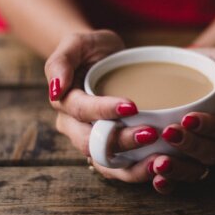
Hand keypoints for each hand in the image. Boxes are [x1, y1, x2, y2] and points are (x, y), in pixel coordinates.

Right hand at [45, 30, 158, 182]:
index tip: (132, 106)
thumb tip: (56, 89)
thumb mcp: (76, 43)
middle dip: (122, 141)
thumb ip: (61, 61)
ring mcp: (93, 140)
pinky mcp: (111, 148)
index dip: (105, 110)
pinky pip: (119, 168)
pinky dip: (137, 171)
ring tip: (158, 160)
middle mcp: (75, 127)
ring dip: (131, 166)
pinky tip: (158, 166)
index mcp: (65, 103)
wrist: (104, 60)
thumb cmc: (91, 49)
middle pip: (93, 143)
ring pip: (106, 163)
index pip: (82, 111)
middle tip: (151, 134)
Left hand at [149, 48, 214, 193]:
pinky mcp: (183, 161)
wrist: (182, 72)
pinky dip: (169, 183)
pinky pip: (180, 179)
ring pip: (198, 171)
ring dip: (180, 170)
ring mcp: (203, 155)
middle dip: (193, 147)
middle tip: (170, 133)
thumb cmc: (207, 65)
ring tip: (159, 163)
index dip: (213, 128)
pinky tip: (156, 178)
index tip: (189, 118)